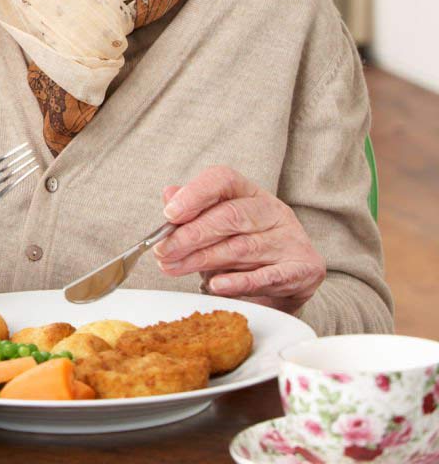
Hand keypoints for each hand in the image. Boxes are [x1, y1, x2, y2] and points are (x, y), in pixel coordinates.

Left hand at [152, 165, 325, 312]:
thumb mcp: (216, 225)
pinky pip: (267, 276)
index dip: (195, 194)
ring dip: (203, 259)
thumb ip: (192, 210)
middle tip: (163, 251)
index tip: (169, 214)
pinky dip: (238, 282)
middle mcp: (273, 211)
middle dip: (191, 235)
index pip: (223, 179)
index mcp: (249, 192)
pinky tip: (215, 285)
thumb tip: (169, 194)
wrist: (288, 280)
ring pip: (242, 247)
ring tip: (174, 267)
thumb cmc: (243, 246)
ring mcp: (290, 239)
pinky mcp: (303, 269)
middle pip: (230, 216)